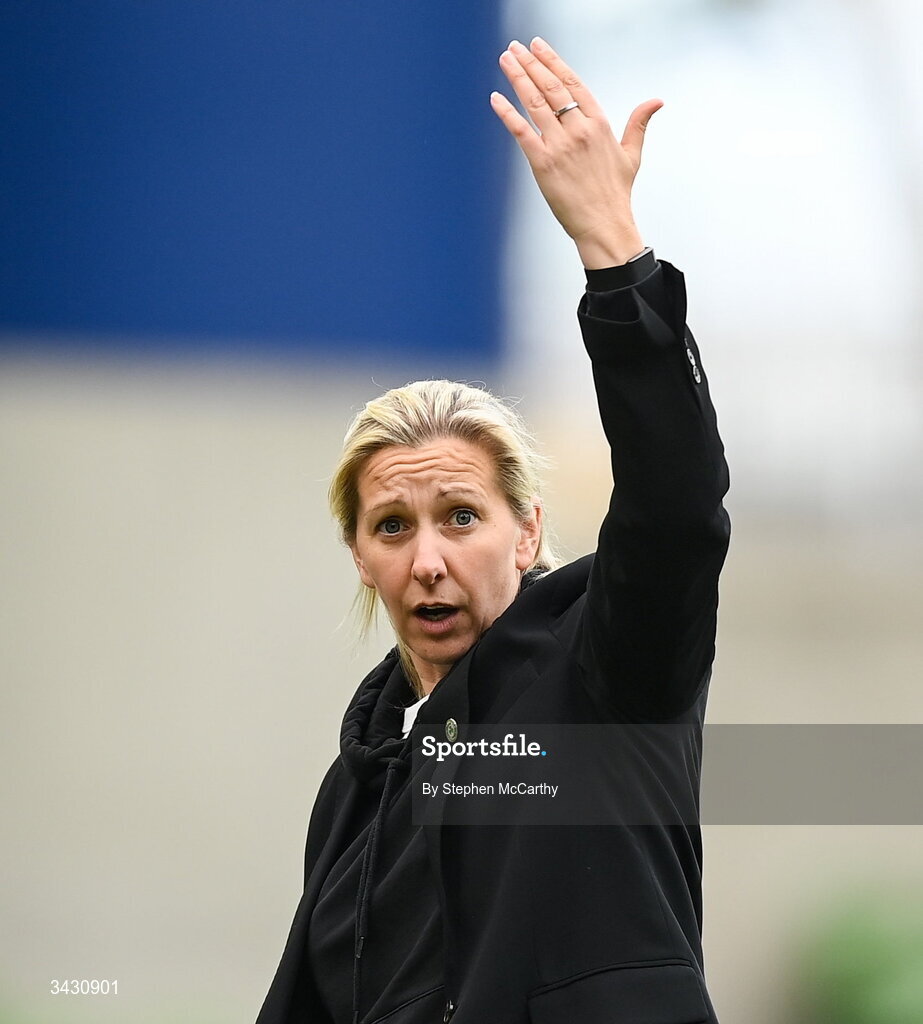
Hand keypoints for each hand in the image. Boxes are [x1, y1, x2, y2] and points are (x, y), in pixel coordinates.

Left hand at [490, 38, 661, 268]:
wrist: (604, 225)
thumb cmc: (616, 194)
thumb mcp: (632, 154)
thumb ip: (638, 124)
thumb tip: (656, 102)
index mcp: (599, 123)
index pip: (573, 83)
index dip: (553, 62)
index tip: (539, 47)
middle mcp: (579, 130)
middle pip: (551, 87)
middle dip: (531, 63)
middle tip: (515, 47)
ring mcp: (560, 145)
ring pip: (534, 102)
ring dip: (517, 78)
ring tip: (505, 60)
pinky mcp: (543, 163)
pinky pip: (521, 131)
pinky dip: (507, 113)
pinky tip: (496, 98)